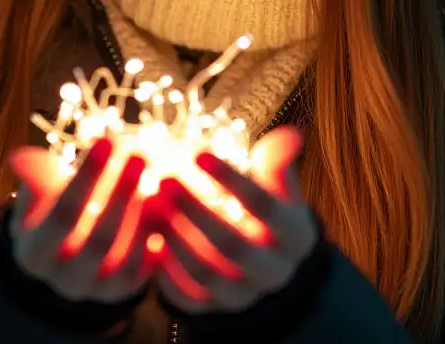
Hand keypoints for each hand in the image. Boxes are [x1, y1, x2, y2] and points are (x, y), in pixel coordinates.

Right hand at [8, 137, 156, 303]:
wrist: (66, 256)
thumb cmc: (52, 213)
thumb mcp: (38, 198)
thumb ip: (35, 179)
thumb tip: (19, 159)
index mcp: (35, 256)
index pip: (62, 215)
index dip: (86, 178)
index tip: (107, 141)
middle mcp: (64, 281)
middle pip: (98, 238)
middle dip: (121, 194)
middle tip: (141, 155)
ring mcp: (96, 292)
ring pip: (124, 257)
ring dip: (143, 216)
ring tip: (160, 177)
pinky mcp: (125, 293)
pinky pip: (146, 272)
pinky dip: (157, 240)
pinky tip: (168, 207)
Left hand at [150, 125, 318, 313]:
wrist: (264, 268)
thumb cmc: (268, 214)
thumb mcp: (279, 189)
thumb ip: (277, 164)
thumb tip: (290, 133)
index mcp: (296, 237)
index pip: (265, 207)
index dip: (231, 180)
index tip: (199, 152)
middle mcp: (274, 273)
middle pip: (233, 244)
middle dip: (195, 209)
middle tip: (165, 178)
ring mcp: (243, 296)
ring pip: (206, 272)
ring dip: (175, 237)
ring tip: (150, 203)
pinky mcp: (213, 310)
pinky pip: (187, 296)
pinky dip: (166, 270)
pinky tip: (148, 240)